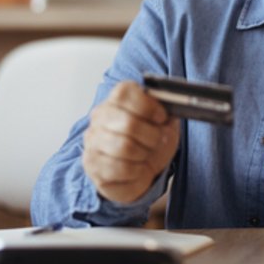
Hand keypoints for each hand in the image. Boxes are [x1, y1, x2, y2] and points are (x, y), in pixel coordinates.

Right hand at [82, 80, 179, 203]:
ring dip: (144, 154)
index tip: (161, 117)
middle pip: (128, 123)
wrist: (141, 170)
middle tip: (158, 140)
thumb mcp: (164, 123)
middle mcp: (100, 117)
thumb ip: (167, 111)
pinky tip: (136, 167)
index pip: (124, 93)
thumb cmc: (150, 142)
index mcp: (117, 100)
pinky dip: (136, 170)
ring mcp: (93, 140)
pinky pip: (120, 168)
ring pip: (125, 148)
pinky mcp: (93, 164)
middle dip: (152, 136)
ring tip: (145, 155)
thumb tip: (170, 108)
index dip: (148, 106)